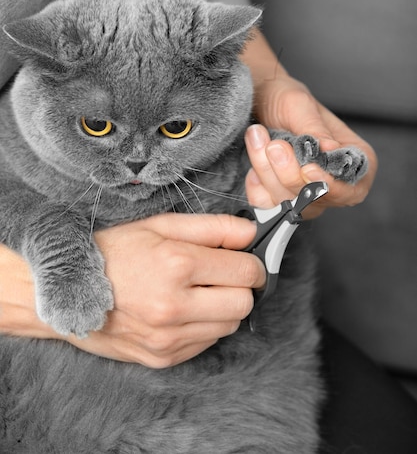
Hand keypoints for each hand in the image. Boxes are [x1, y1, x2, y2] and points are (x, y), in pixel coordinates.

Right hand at [0, 213, 263, 367]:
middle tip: (220, 275)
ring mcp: (167, 338)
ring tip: (196, 292)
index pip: (246, 271)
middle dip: (240, 287)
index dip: (251, 263)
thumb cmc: (114, 249)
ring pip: (229, 326)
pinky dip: (203, 327)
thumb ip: (212, 227)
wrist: (65, 289)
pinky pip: (206, 344)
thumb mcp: (161, 224)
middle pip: (244, 303)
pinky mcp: (162, 358)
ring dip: (222, 308)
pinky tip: (180, 311)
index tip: (243, 259)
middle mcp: (174, 306)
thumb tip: (251, 233)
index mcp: (176, 264)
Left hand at [242, 30, 376, 216]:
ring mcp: (306, 195)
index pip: (353, 188)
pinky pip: (266, 205)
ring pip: (288, 203)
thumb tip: (332, 150)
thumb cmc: (285, 100)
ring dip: (267, 171)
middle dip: (289, 174)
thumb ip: (315, 130)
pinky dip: (256, 184)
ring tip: (258, 137)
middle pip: (316, 200)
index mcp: (353, 159)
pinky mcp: (280, 199)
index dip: (331, 187)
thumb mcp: (300, 106)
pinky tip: (255, 159)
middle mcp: (333, 182)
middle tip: (274, 145)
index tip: (307, 170)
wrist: (259, 100)